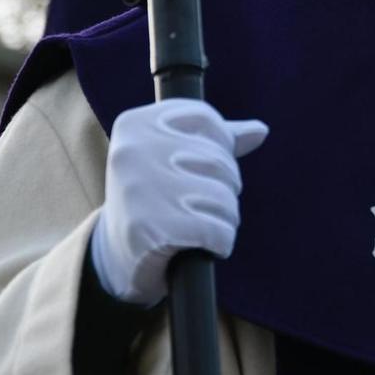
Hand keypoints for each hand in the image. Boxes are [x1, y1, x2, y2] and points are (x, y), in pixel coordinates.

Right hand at [91, 99, 267, 306]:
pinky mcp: (150, 229)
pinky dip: (221, 242)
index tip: (209, 167)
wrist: (115, 255)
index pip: (205, 118)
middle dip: (226, 186)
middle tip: (206, 203)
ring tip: (206, 224)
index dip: (221, 144)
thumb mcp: (172, 158)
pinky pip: (216, 230)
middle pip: (218, 160)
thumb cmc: (154, 198)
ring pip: (222, 196)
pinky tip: (206, 245)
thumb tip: (260, 130)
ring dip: (226, 217)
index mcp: (134, 124)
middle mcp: (132, 151)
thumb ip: (214, 142)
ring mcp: (139, 189)